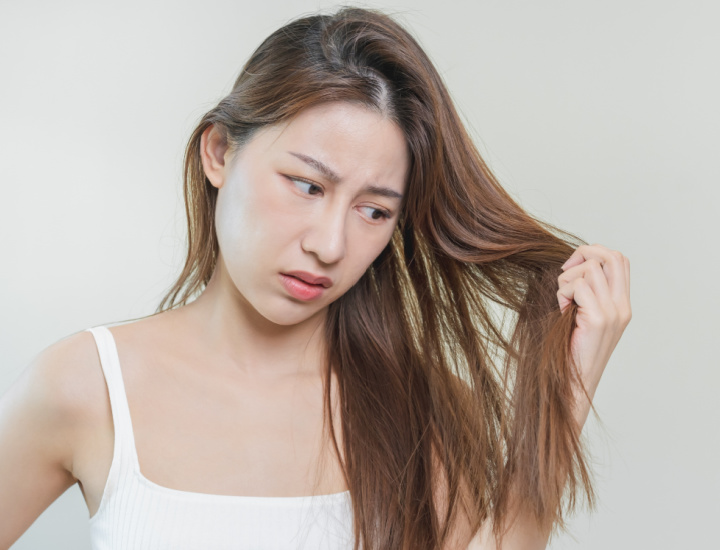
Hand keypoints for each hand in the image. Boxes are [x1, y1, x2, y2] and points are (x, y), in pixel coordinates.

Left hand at [557, 244, 631, 402]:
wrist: (573, 382)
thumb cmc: (570, 348)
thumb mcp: (583, 316)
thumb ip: (587, 293)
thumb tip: (574, 264)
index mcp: (622, 304)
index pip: (620, 260)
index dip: (596, 252)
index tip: (573, 266)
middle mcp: (622, 307)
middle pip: (611, 256)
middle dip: (583, 253)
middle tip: (565, 272)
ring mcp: (613, 313)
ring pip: (591, 268)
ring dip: (568, 278)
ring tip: (564, 301)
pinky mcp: (598, 319)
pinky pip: (579, 286)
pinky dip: (563, 292)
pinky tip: (562, 310)